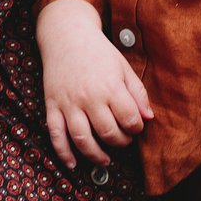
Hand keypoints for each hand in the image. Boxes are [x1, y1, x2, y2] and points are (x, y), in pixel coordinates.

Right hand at [38, 0, 151, 167]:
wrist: (66, 36)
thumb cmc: (99, 52)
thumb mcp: (123, 68)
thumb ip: (138, 93)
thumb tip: (148, 118)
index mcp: (110, 87)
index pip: (129, 119)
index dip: (136, 128)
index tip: (135, 127)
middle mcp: (89, 98)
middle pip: (108, 133)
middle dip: (120, 142)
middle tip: (123, 140)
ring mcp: (68, 104)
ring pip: (82, 140)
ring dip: (96, 155)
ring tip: (105, 159)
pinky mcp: (52, 106)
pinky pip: (56, 135)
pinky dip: (64, 153)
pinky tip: (73, 164)